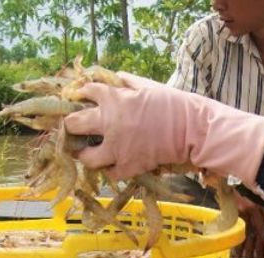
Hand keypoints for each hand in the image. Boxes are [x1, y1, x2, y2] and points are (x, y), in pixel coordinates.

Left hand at [65, 73, 263, 190]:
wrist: (192, 129)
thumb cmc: (171, 104)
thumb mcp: (146, 85)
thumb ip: (125, 82)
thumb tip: (111, 78)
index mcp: (112, 99)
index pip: (84, 93)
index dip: (79, 96)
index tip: (79, 100)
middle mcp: (109, 124)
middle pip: (73, 125)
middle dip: (72, 126)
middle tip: (75, 129)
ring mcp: (118, 148)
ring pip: (87, 158)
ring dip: (85, 155)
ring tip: (88, 153)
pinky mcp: (130, 166)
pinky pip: (111, 173)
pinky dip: (111, 170)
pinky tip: (114, 163)